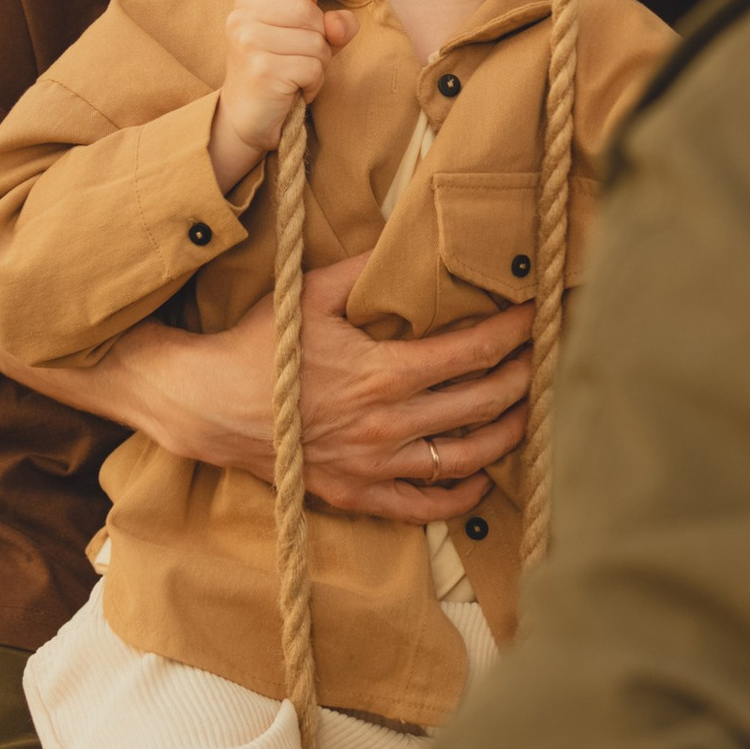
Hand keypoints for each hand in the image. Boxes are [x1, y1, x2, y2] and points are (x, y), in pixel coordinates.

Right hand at [132, 256, 533, 518]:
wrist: (204, 406)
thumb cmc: (257, 346)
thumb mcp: (309, 293)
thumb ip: (363, 269)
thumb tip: (403, 241)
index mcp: (383, 372)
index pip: (473, 353)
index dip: (512, 334)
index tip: (535, 318)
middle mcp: (387, 424)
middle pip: (481, 404)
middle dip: (522, 380)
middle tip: (545, 361)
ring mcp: (373, 465)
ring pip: (464, 458)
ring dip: (505, 436)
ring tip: (527, 415)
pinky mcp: (355, 494)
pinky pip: (423, 507)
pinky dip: (460, 498)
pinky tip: (481, 480)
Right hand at [213, 0, 352, 182]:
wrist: (247, 120)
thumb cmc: (278, 73)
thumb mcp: (306, 39)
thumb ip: (332, 24)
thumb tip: (339, 24)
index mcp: (247, 1)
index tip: (298, 21)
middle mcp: (242, 17)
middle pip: (309, 10)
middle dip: (317, 40)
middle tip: (296, 60)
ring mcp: (249, 42)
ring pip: (316, 40)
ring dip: (317, 65)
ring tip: (294, 77)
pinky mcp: (262, 70)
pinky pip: (313, 67)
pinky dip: (313, 83)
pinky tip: (295, 90)